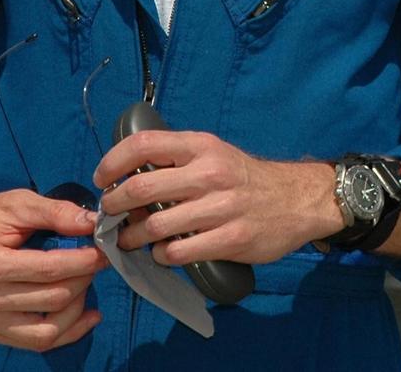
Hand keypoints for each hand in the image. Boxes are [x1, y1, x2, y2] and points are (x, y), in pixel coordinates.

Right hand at [0, 188, 104, 352]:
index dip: (83, 261)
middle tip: (96, 260)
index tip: (103, 250)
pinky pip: (36, 342)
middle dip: (84, 278)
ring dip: (78, 307)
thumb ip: (54, 211)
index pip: (48, 270)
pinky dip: (66, 331)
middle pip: (52, 298)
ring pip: (48, 329)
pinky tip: (85, 314)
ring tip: (86, 282)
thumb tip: (92, 222)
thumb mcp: (14, 203)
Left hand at [94, 129, 339, 265]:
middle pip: (140, 189)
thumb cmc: (246, 177)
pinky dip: (162, 256)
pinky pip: (177, 252)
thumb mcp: (215, 154)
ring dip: (132, 238)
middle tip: (110, 216)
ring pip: (153, 227)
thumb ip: (177, 161)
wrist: (298, 199)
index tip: (102, 181)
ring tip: (130, 240)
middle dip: (114, 207)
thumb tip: (128, 178)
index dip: (112, 163)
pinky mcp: (229, 239)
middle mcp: (209, 173)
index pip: (143, 144)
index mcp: (202, 147)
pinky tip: (163, 252)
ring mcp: (220, 208)